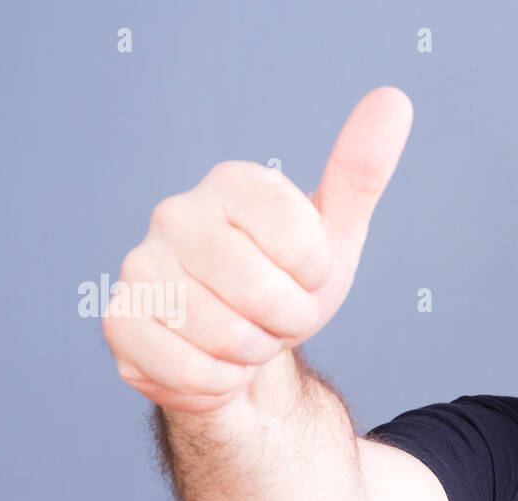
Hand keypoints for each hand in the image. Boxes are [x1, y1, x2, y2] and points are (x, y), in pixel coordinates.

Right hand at [102, 86, 413, 412]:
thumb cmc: (289, 284)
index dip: (316, 278)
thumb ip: (361, 173)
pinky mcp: (123, 323)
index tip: (304, 275)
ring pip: (229, 339)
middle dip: (287, 322)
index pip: (303, 244)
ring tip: (244, 335)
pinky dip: (222, 384)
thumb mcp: (335, 235)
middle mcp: (176, 214)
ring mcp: (141, 267)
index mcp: (231, 183)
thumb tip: (394, 101)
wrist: (244, 348)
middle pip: (263, 295)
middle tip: (275, 315)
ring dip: (254, 354)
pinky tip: (213, 361)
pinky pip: (197, 374)